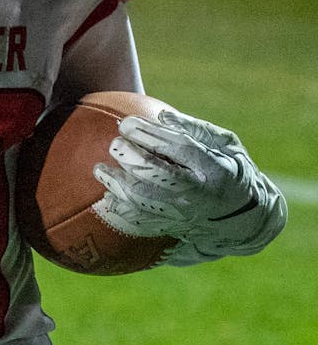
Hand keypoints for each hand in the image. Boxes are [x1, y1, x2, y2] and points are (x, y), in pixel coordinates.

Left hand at [93, 108, 286, 264]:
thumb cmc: (231, 169)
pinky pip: (139, 223)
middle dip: (130, 157)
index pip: (179, 149)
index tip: (127, 123)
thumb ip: (195, 129)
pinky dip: (119, 210)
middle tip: (114, 144)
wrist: (244, 217)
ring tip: (100, 168)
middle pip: (156, 175)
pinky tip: (105, 196)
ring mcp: (184, 215)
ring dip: (116, 184)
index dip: (150, 135)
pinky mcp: (171, 228)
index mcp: (215, 169)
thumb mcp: (227, 144)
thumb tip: (161, 115)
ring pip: (143, 201)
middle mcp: (199, 194)